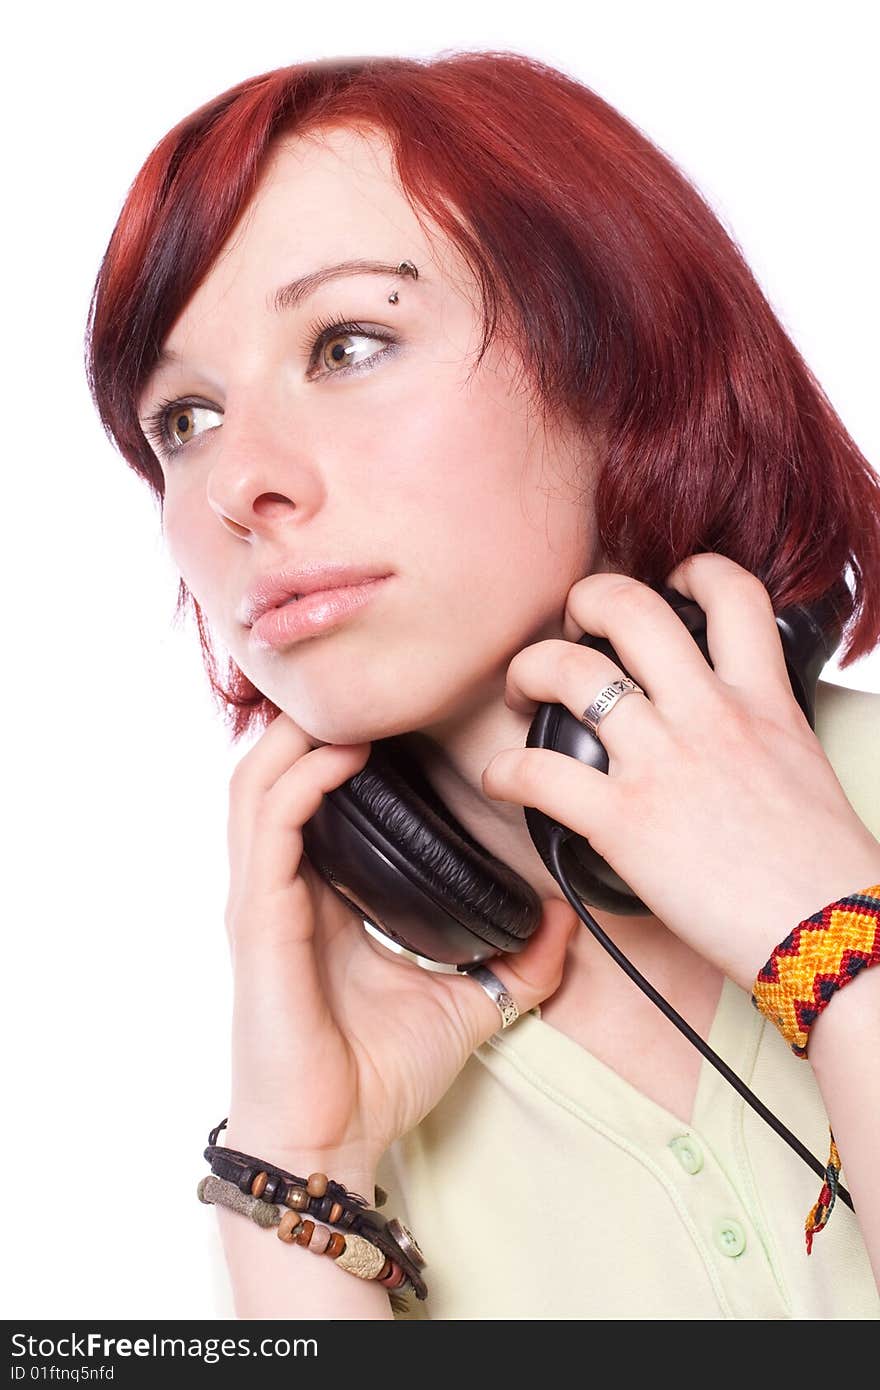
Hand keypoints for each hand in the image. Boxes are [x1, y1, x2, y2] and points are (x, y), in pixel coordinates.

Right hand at [222, 712, 578, 1182]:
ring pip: (256, 782)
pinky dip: (299, 780)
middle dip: (317, 720)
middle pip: (277, 771)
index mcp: (321, 897)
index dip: (349, 745)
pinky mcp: (257, 922)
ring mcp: (262, 900)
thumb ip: (515, 962)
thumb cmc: (376, 1078)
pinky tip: (341, 755)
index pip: (317, 796)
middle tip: (380, 683)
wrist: (329, 1146)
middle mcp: (282, 887)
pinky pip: (267, 827)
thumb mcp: (466, 1004)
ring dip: (301, 734)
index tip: (408, 709)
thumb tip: (567, 918)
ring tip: (357, 702)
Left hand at [481, 552, 879, 990]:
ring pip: (570, 672)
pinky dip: (503, 771)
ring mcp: (663, 762)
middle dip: (585, 598)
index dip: (695, 568)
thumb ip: (760, 734)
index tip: (670, 579)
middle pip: (631, 608)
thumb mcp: (803, 768)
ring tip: (521, 690)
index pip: (734, 594)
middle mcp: (709, 715)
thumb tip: (732, 741)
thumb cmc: (823, 871)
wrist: (830, 935)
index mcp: (762, 701)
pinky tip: (500, 779)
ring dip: (529, 670)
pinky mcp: (624, 820)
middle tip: (572, 624)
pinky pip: (538, 772)